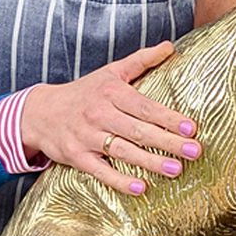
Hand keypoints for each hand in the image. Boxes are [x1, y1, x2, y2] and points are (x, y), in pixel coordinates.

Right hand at [20, 41, 202, 195]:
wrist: (39, 112)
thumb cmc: (84, 92)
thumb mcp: (110, 72)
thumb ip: (141, 61)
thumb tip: (170, 46)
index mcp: (111, 92)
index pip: (144, 106)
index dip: (168, 118)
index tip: (191, 128)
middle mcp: (99, 114)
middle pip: (138, 130)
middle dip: (168, 142)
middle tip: (195, 151)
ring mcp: (87, 137)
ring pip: (123, 151)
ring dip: (150, 162)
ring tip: (176, 170)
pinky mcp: (76, 157)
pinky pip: (100, 171)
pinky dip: (120, 181)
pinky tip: (141, 188)